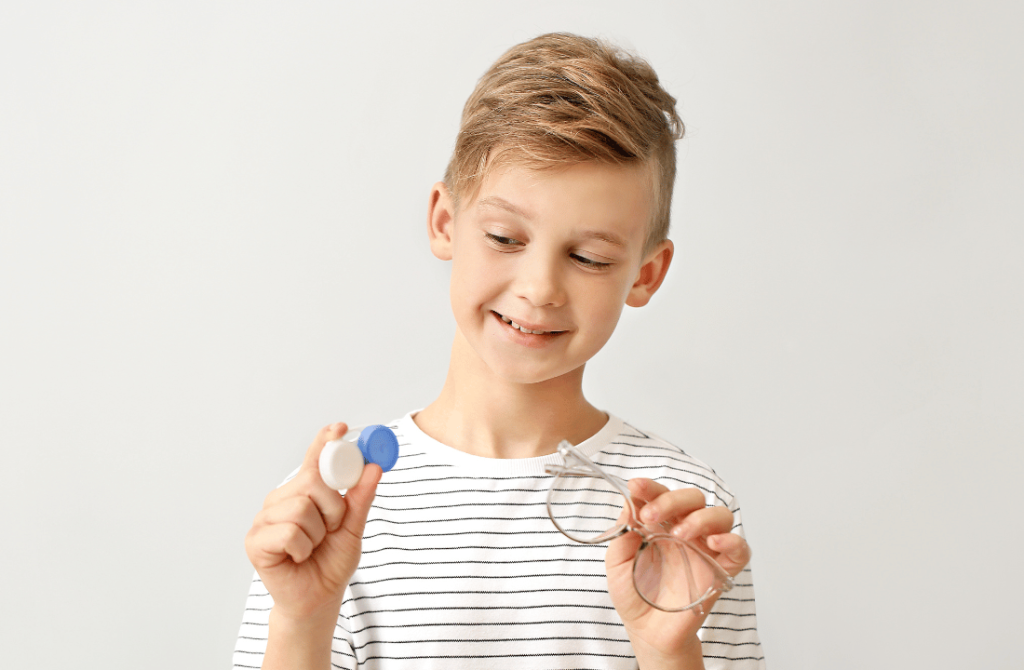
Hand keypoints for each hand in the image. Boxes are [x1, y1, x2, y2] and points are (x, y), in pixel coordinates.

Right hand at [244, 422, 381, 622]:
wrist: (318, 599)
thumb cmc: (330, 562)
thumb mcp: (353, 528)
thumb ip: (360, 498)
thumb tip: (373, 468)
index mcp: (302, 492)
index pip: (313, 460)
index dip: (324, 442)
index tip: (338, 428)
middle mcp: (280, 500)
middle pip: (311, 481)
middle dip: (332, 507)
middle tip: (331, 528)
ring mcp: (265, 519)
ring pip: (302, 508)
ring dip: (318, 533)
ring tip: (312, 546)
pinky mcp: (256, 541)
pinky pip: (290, 532)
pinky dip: (302, 548)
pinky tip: (298, 556)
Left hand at [605, 478, 751, 668]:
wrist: (648, 632)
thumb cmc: (634, 596)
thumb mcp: (617, 564)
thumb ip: (622, 536)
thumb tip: (629, 508)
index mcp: (660, 524)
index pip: (661, 495)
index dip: (651, 488)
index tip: (636, 487)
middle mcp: (685, 531)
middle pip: (692, 498)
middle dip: (673, 500)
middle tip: (652, 515)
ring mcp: (705, 549)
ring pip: (719, 516)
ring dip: (700, 517)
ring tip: (680, 534)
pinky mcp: (721, 571)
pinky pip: (739, 549)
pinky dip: (731, 540)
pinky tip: (714, 542)